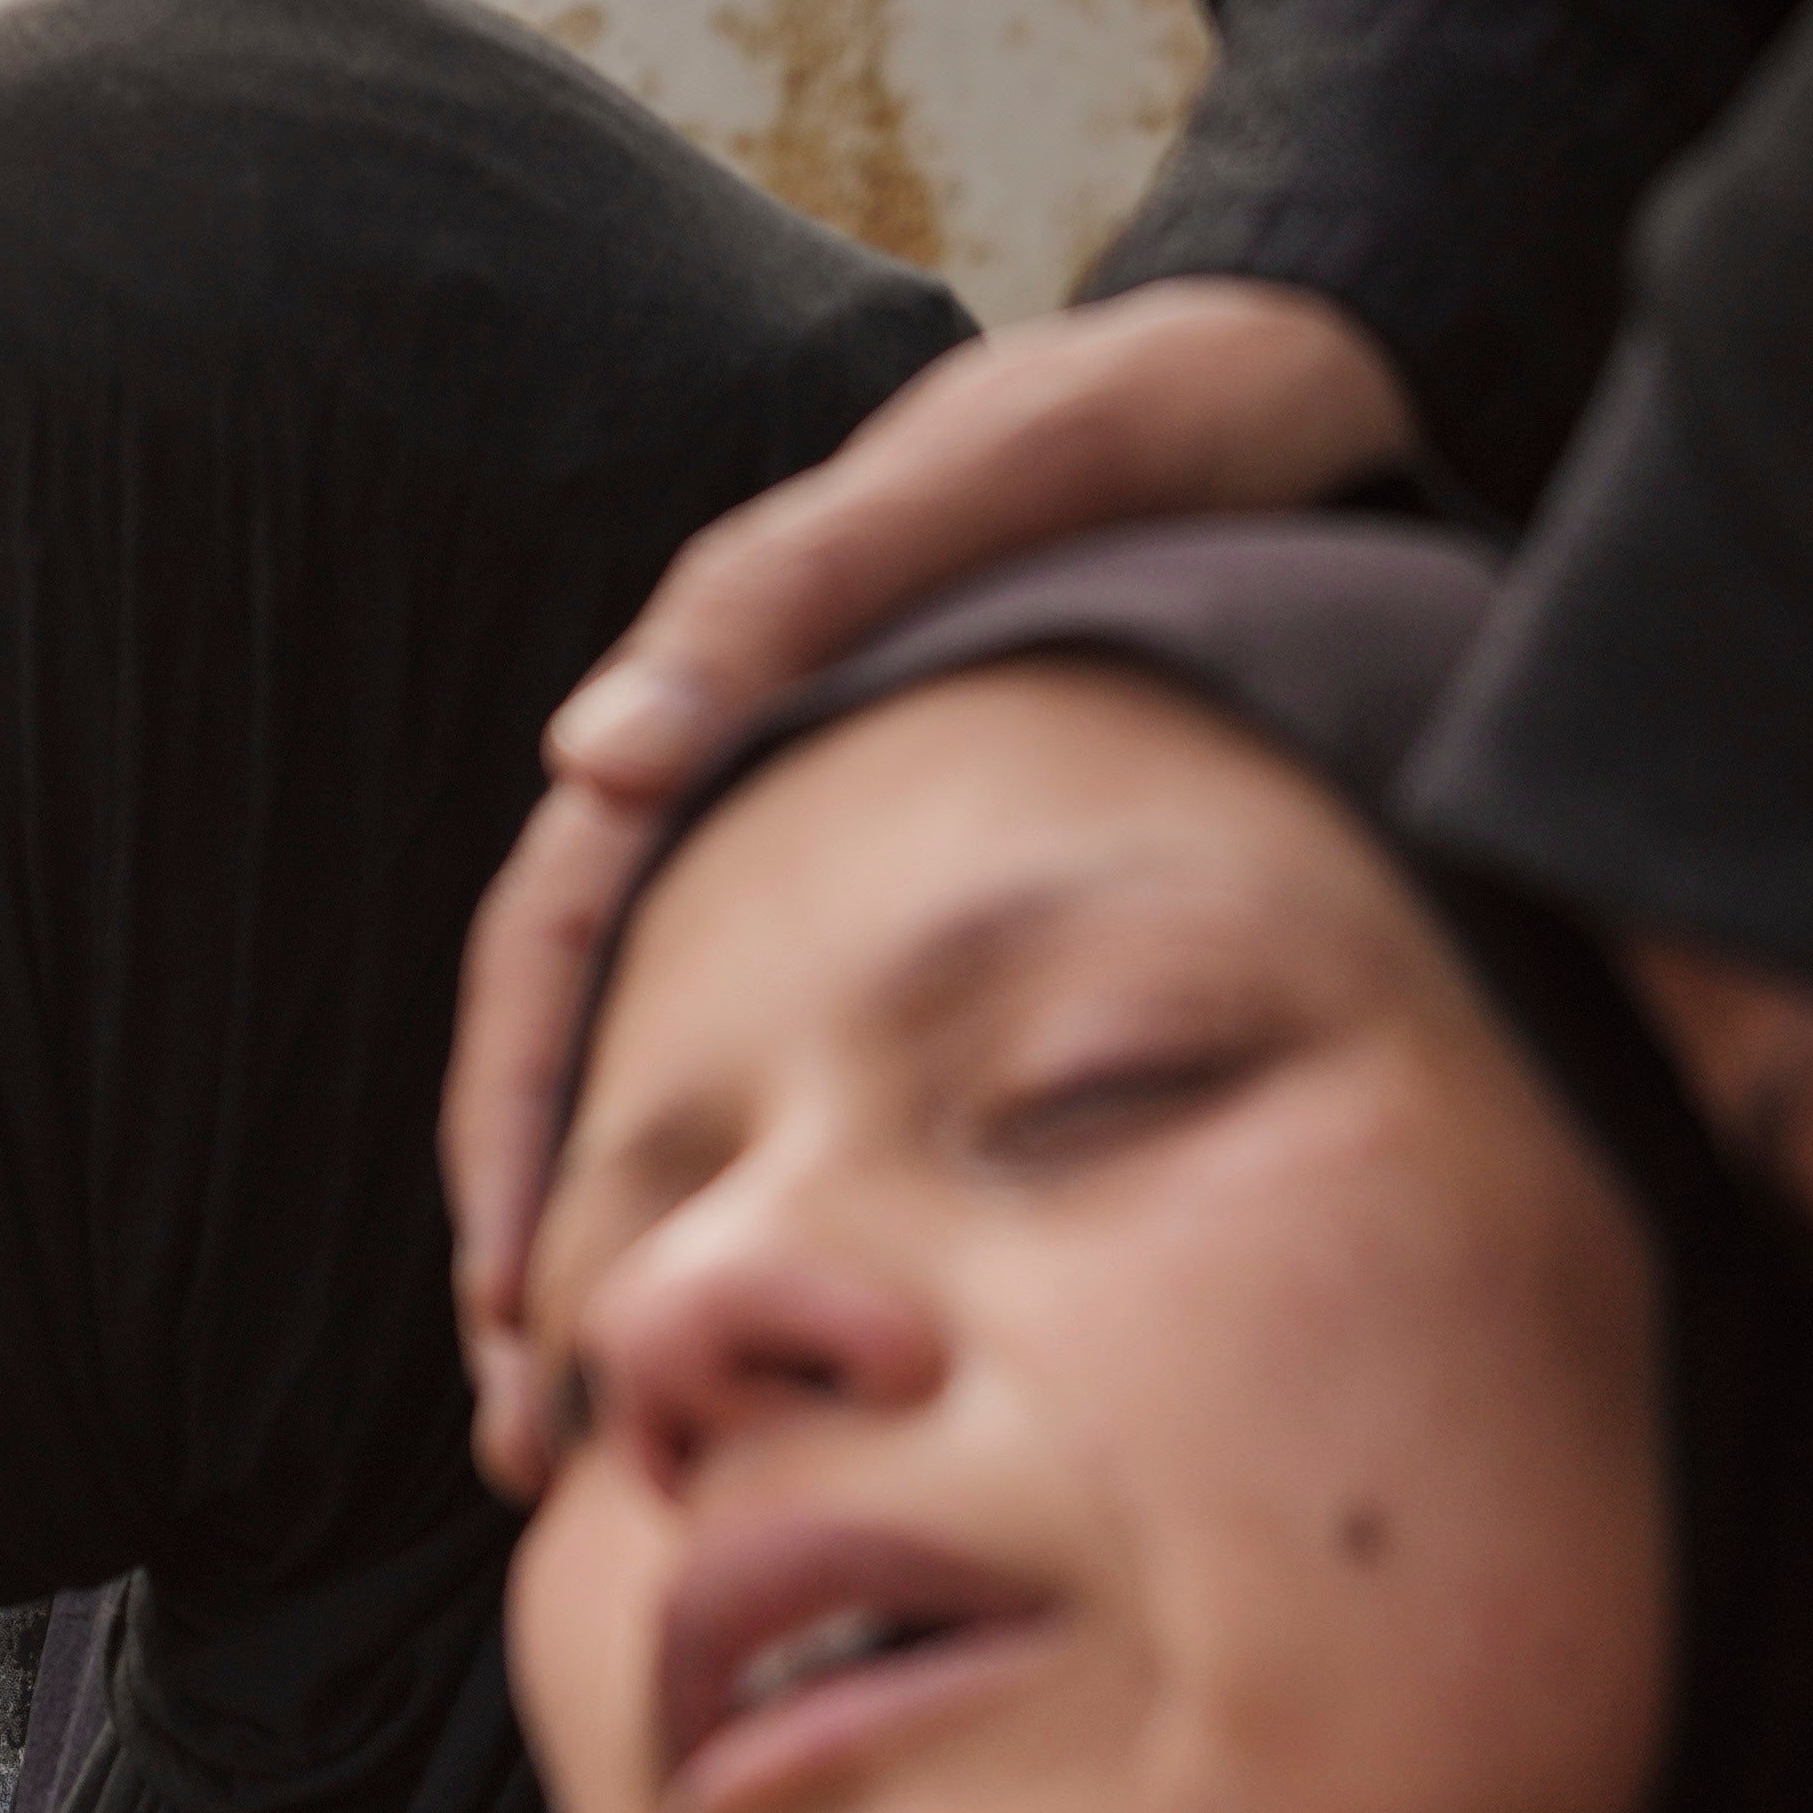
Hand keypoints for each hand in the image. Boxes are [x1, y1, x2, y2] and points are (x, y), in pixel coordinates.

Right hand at [438, 280, 1414, 1483]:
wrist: (1299, 381)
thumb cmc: (1154, 425)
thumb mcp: (991, 468)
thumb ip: (796, 589)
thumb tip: (592, 758)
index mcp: (718, 697)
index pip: (552, 939)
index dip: (517, 1126)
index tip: (513, 1296)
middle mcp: (730, 782)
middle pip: (570, 1039)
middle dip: (531, 1242)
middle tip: (524, 1432)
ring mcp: (810, 837)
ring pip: (660, 1061)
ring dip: (613, 1242)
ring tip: (591, 1423)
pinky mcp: (899, 872)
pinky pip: (776, 1043)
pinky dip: (739, 1182)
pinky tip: (758, 1298)